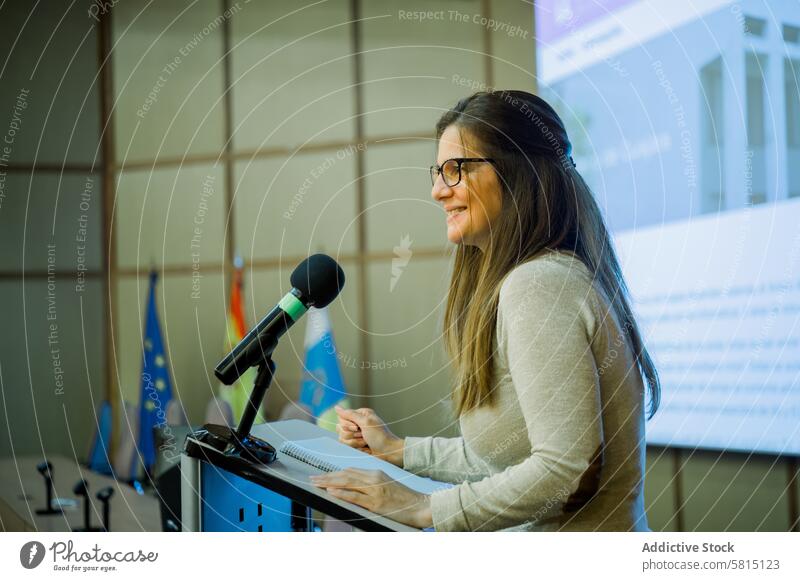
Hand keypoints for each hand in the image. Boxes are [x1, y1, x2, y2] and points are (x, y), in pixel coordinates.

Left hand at [310, 468, 431, 528]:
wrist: (420, 506)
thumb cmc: (404, 498)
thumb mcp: (387, 485)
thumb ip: (371, 484)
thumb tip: (354, 486)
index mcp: (376, 473)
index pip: (350, 471)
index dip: (334, 473)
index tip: (322, 475)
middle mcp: (373, 479)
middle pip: (345, 475)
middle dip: (327, 476)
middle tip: (313, 478)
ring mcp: (374, 490)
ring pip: (347, 483)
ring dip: (329, 483)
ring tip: (316, 483)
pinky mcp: (375, 502)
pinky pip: (354, 496)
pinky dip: (341, 492)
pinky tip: (331, 491)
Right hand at [335, 405, 403, 465]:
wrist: (387, 451)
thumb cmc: (380, 436)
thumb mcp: (366, 422)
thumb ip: (350, 414)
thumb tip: (337, 407)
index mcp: (360, 414)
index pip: (342, 417)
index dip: (347, 424)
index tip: (357, 427)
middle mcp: (356, 423)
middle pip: (340, 428)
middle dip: (352, 434)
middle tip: (363, 435)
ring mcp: (355, 434)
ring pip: (342, 438)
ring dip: (355, 442)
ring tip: (365, 442)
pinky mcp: (355, 443)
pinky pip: (346, 446)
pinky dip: (356, 447)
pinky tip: (364, 447)